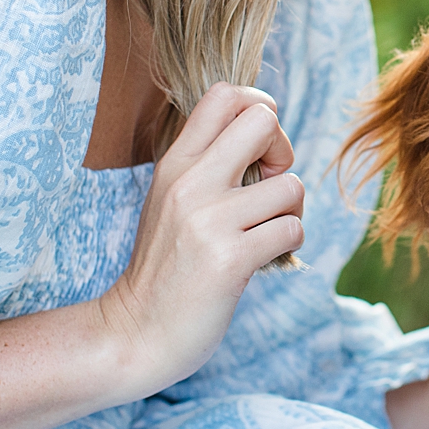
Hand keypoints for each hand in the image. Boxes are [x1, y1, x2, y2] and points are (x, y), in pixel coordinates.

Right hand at [96, 83, 303, 393]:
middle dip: (283, 150)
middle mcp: (189, 183)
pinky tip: (264, 258)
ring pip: (291, 185)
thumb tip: (266, 131)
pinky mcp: (230, 259)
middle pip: (264, 120)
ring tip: (265, 233)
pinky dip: (289, 244)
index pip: (225, 95)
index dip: (259, 110)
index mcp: (175, 163)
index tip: (258, 150)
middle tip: (269, 187)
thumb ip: (208, 163)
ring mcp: (209, 220)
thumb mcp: (172, 199)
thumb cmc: (168, 266)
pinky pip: (292, 229)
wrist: (137, 333)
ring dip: (292, 211)